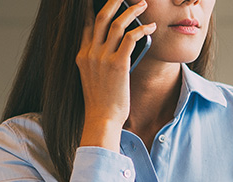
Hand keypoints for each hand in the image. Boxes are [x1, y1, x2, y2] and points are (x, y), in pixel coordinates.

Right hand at [77, 0, 156, 150]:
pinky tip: (150, 28)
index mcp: (82, 56)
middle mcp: (90, 53)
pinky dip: (142, 30)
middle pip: (101, 17)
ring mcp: (103, 58)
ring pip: (117, 24)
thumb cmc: (101, 103)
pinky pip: (131, 39)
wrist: (101, 119)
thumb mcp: (92, 79)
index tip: (100, 1)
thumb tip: (113, 51)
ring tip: (142, 4)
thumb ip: (97, 62)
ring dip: (131, 11)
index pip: (87, 24)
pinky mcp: (118, 64)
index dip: (93, 9)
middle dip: (113, 1)